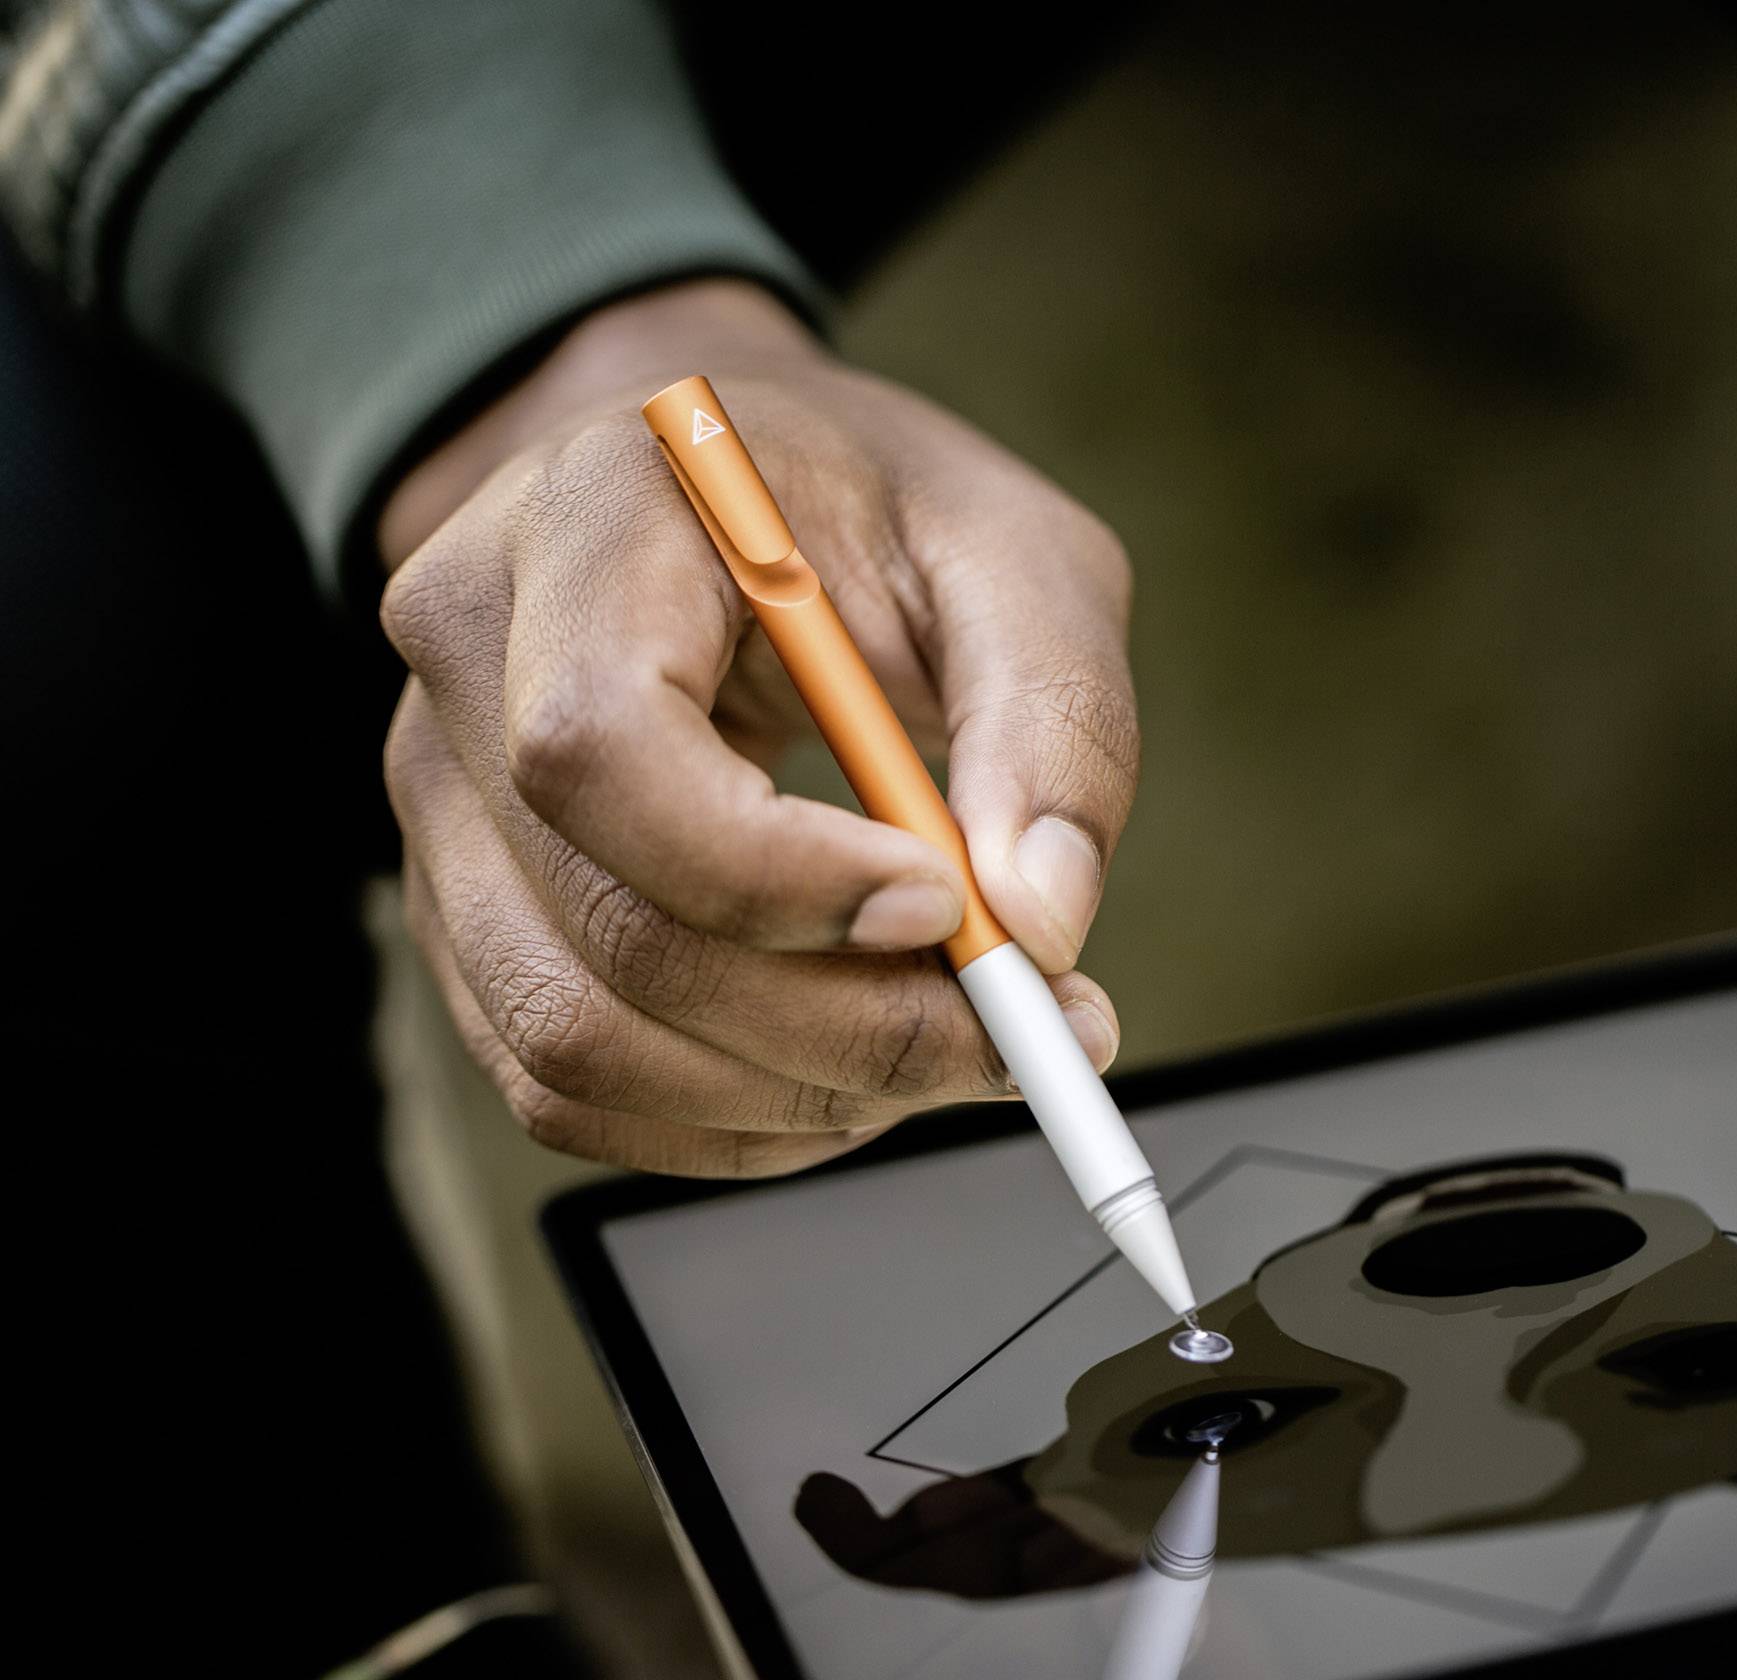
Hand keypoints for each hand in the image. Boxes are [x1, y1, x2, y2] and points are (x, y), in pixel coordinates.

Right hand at [378, 280, 1137, 1175]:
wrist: (745, 496)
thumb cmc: (879, 511)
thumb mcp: (1017, 556)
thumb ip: (1052, 721)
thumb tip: (1043, 922)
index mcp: (586, 519)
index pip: (600, 745)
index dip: (773, 873)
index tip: (947, 907)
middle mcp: (466, 661)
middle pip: (604, 932)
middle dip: (839, 1027)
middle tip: (1020, 1032)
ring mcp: (440, 799)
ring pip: (575, 1040)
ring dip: (794, 1094)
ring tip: (953, 1049)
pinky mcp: (468, 909)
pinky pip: (565, 1082)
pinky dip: (731, 1122)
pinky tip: (852, 1071)